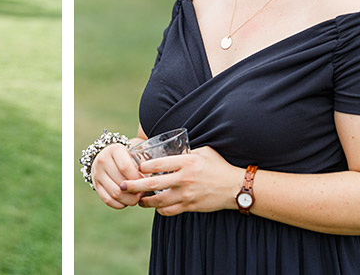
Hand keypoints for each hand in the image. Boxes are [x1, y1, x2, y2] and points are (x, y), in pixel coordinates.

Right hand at [91, 143, 144, 208]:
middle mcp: (102, 160)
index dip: (137, 178)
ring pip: (115, 193)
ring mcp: (97, 174)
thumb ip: (144, 162)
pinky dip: (120, 204)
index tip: (144, 181)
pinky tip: (126, 201)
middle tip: (143, 192)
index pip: (126, 168)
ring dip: (129, 200)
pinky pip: (108, 200)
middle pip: (121, 183)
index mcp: (114, 150)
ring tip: (136, 198)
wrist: (107, 156)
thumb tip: (152, 181)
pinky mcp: (96, 185)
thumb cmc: (128, 157)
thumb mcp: (134, 154)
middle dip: (135, 191)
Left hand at [124, 145, 244, 215]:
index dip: (142, 167)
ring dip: (144, 201)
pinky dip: (159, 210)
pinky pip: (169, 211)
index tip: (136, 167)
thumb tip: (170, 148)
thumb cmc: (218, 166)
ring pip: (158, 201)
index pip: (157, 164)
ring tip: (137, 199)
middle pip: (152, 184)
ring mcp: (186, 195)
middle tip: (123, 185)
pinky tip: (155, 206)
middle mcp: (184, 179)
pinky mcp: (190, 206)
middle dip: (134, 185)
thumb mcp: (203, 152)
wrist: (235, 187)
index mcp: (186, 163)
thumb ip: (185, 152)